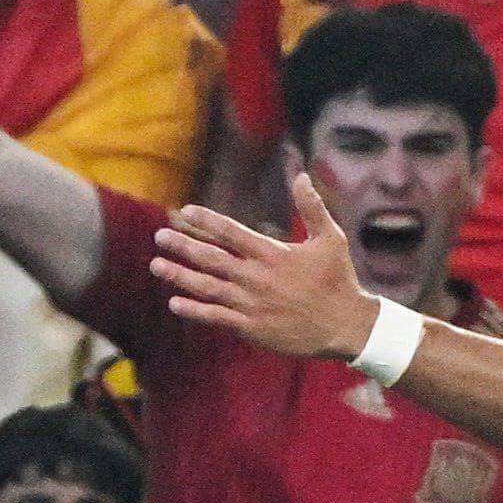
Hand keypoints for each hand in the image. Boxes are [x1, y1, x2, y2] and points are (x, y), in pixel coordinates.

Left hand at [152, 169, 379, 362]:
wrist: (346, 327)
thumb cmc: (339, 280)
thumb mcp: (331, 238)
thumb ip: (312, 207)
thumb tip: (300, 175)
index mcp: (273, 254)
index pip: (231, 232)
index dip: (206, 221)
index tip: (185, 211)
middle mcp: (257, 277)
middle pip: (211, 258)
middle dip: (183, 246)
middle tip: (160, 236)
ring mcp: (252, 304)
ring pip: (207, 287)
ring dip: (179, 275)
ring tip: (156, 265)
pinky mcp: (252, 328)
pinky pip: (216, 317)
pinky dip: (194, 310)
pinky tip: (174, 302)